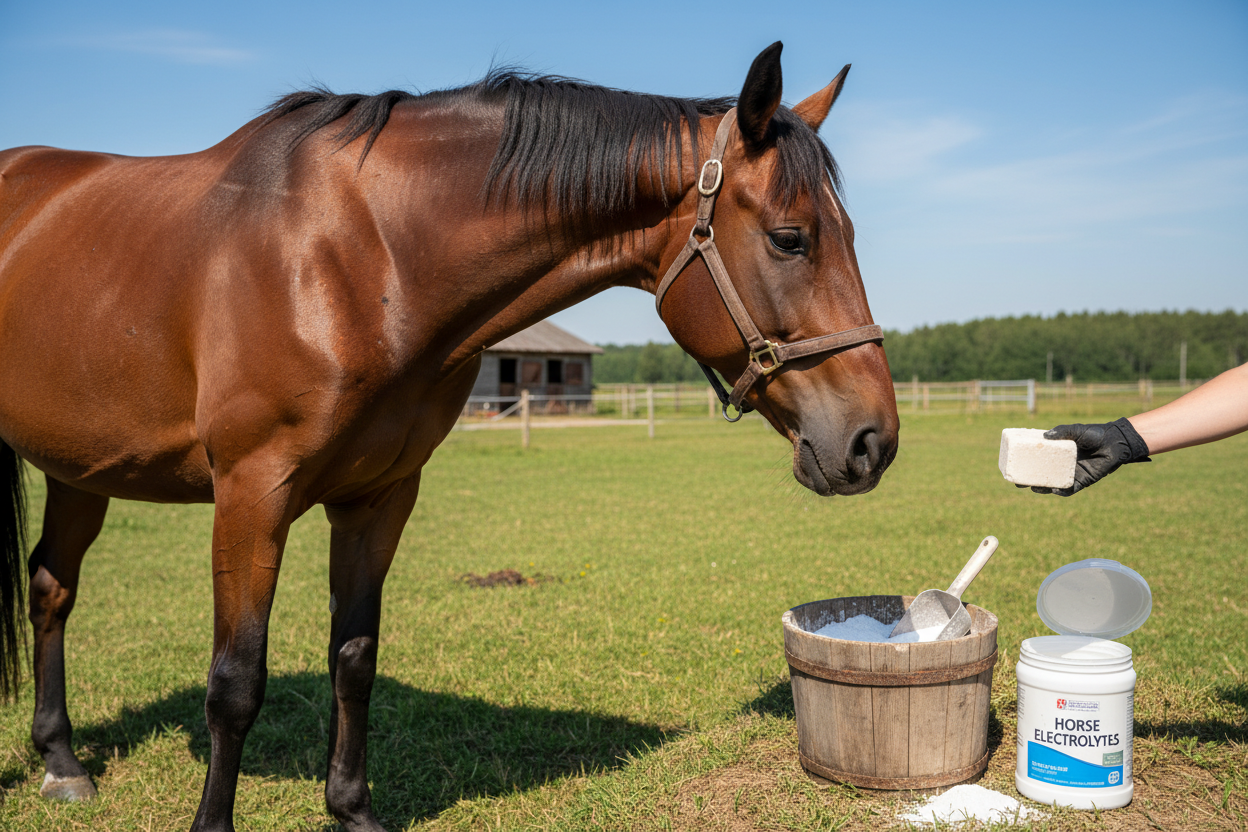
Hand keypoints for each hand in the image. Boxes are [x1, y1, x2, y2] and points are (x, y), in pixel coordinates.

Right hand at [1027, 418, 1150, 495]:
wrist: (1115, 443)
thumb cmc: (1095, 433)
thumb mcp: (1076, 429)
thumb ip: (1062, 431)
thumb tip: (1044, 437)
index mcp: (1057, 452)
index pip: (1037, 459)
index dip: (1025, 464)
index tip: (1013, 466)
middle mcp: (1061, 464)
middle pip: (1041, 475)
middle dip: (1029, 480)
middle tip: (1019, 482)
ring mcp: (1071, 473)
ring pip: (1052, 484)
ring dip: (1042, 488)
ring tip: (1034, 488)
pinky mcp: (1083, 481)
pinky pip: (1070, 489)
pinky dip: (1062, 491)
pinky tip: (1055, 491)